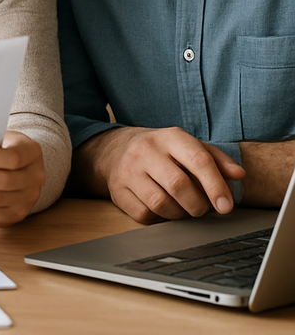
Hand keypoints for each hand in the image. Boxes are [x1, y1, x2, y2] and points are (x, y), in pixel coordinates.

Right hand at [81, 126, 245, 223]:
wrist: (116, 149)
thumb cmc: (162, 151)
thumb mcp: (188, 146)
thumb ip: (216, 159)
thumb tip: (239, 174)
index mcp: (169, 137)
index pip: (198, 160)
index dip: (216, 186)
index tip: (226, 206)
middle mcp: (145, 150)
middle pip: (179, 186)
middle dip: (198, 205)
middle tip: (202, 208)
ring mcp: (128, 170)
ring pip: (161, 204)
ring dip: (179, 214)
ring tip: (182, 208)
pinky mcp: (117, 190)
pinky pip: (144, 214)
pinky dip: (159, 218)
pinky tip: (162, 209)